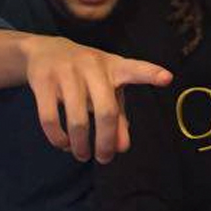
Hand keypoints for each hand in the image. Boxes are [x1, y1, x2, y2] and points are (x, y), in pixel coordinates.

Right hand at [23, 36, 172, 163]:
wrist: (45, 51)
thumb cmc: (86, 75)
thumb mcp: (106, 89)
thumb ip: (118, 118)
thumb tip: (122, 147)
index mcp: (114, 66)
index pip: (135, 69)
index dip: (150, 74)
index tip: (167, 78)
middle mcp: (92, 66)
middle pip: (106, 111)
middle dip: (106, 141)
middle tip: (104, 159)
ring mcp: (66, 71)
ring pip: (77, 119)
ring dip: (80, 145)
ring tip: (82, 154)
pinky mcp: (43, 80)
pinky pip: (50, 118)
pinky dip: (58, 138)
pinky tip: (62, 144)